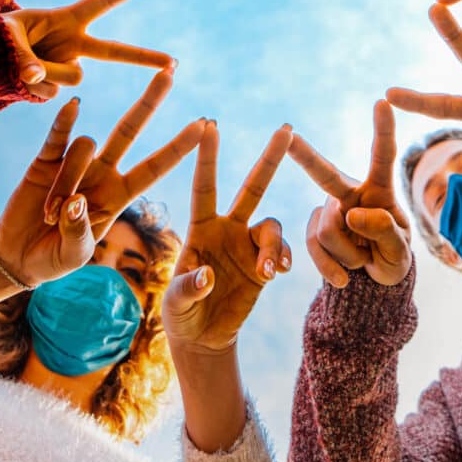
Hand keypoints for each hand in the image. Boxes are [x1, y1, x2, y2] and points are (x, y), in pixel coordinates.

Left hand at [0, 0, 169, 96]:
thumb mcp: (6, 35)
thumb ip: (22, 53)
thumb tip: (35, 78)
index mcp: (67, 19)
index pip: (103, 1)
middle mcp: (74, 43)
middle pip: (114, 51)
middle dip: (143, 57)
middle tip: (173, 63)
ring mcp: (67, 66)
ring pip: (71, 75)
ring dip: (46, 71)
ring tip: (20, 64)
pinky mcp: (57, 87)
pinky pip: (53, 92)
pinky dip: (33, 87)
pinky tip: (19, 78)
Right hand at [0, 79, 204, 286]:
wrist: (19, 256)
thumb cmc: (54, 259)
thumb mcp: (73, 255)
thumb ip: (77, 232)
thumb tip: (74, 202)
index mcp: (119, 196)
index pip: (155, 167)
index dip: (178, 147)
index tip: (203, 125)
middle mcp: (102, 173)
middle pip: (129, 130)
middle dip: (149, 103)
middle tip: (169, 72)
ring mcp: (75, 164)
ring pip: (86, 147)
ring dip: (68, 180)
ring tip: (50, 214)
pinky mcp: (45, 162)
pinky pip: (59, 136)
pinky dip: (65, 122)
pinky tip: (73, 107)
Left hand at [163, 122, 293, 354]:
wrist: (203, 337)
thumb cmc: (180, 316)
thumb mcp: (175, 304)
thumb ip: (188, 288)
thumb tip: (208, 275)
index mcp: (201, 228)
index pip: (204, 187)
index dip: (206, 156)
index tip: (209, 124)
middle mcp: (227, 229)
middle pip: (252, 187)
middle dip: (269, 159)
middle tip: (286, 129)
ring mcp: (248, 246)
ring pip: (272, 225)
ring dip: (274, 246)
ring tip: (268, 271)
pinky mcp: (263, 266)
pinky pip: (282, 252)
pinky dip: (282, 258)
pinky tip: (276, 273)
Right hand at [287, 100, 411, 287]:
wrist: (373, 282)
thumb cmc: (393, 257)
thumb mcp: (399, 252)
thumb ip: (385, 232)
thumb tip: (352, 213)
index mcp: (379, 190)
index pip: (382, 158)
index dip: (383, 130)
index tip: (383, 102)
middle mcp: (350, 193)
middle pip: (326, 175)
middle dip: (306, 156)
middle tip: (289, 135)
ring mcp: (330, 210)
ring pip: (329, 231)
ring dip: (350, 256)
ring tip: (364, 261)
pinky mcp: (315, 228)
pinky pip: (314, 247)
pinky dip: (331, 267)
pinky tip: (344, 278)